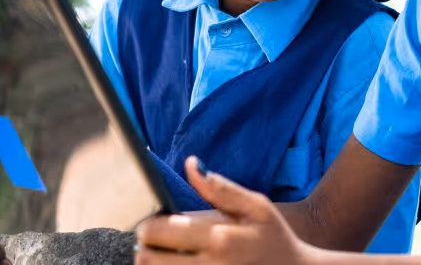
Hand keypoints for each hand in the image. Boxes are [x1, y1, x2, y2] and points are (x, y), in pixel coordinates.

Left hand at [135, 157, 314, 264]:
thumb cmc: (275, 238)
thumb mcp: (257, 206)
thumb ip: (221, 188)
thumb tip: (191, 164)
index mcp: (218, 237)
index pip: (157, 231)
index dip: (146, 226)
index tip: (150, 224)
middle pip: (148, 260)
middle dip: (145, 249)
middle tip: (153, 244)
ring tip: (165, 256)